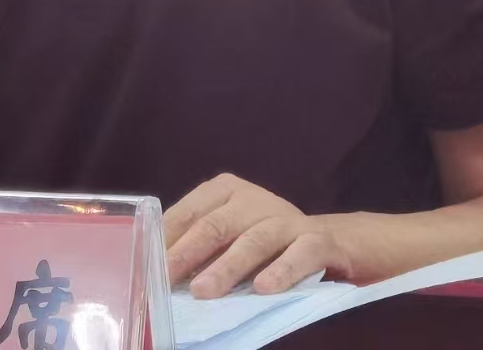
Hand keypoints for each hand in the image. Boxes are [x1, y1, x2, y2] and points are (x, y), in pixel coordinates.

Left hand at [164, 174, 351, 298]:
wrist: (336, 242)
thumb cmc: (270, 243)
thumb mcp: (232, 237)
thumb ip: (202, 249)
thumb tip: (164, 276)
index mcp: (225, 191)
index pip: (187, 214)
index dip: (166, 241)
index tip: (147, 266)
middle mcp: (254, 199)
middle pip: (215, 225)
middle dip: (187, 253)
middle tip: (165, 279)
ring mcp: (287, 218)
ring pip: (254, 240)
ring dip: (226, 267)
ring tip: (203, 291)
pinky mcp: (318, 240)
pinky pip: (299, 254)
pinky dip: (280, 270)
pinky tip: (263, 288)